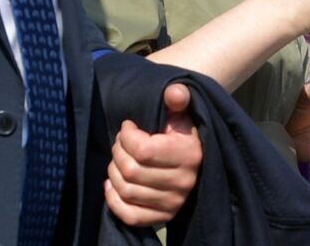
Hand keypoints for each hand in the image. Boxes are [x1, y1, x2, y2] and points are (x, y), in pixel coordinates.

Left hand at [104, 83, 201, 226]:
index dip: (127, 137)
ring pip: (127, 191)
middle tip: (120, 142)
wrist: (197, 160)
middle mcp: (184, 182)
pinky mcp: (164, 217)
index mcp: (190, 154)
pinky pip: (130, 215)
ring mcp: (174, 202)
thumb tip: (173, 92)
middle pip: (131, 171)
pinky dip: (114, 201)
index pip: (143, 150)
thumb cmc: (183, 133)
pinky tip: (111, 185)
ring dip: (113, 173)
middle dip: (118, 153)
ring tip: (118, 159)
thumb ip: (178, 98)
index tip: (127, 127)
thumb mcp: (183, 113)